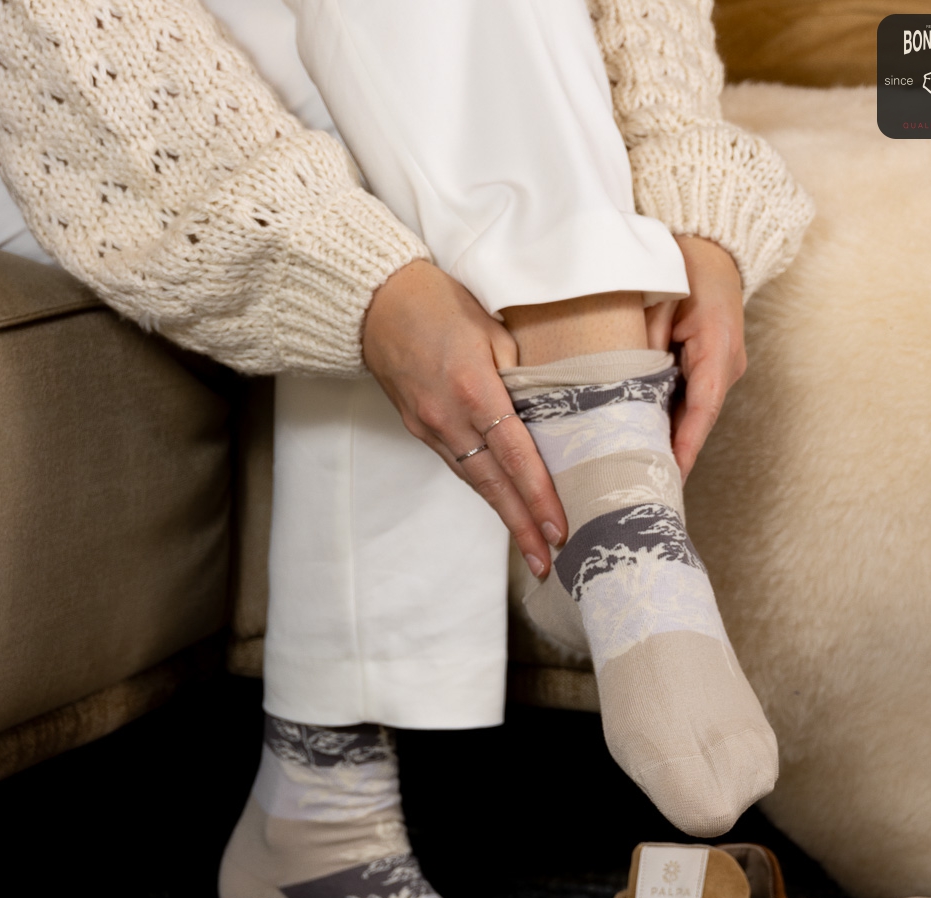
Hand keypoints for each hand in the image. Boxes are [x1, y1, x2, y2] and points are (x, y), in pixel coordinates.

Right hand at [362, 260, 566, 576]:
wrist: (373, 301)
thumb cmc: (438, 302)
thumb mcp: (491, 326)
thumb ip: (523, 371)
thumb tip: (553, 407)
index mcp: (472, 388)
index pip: (514, 454)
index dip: (537, 495)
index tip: (557, 528)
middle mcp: (448, 417)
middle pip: (493, 484)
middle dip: (522, 527)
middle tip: (547, 564)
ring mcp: (429, 427)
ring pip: (475, 481)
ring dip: (504, 515)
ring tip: (531, 548)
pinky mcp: (419, 428)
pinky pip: (459, 465)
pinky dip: (485, 489)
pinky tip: (503, 506)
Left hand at [645, 236, 746, 480]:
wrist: (712, 246)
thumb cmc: (682, 267)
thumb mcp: (657, 299)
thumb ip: (642, 343)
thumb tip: (623, 386)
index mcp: (718, 346)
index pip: (703, 407)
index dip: (686, 445)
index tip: (670, 476)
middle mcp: (727, 364)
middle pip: (698, 419)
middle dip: (673, 454)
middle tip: (642, 486)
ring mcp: (721, 368)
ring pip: (693, 413)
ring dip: (668, 440)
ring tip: (639, 472)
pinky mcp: (710, 369)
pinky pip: (690, 401)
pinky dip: (668, 420)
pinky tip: (643, 439)